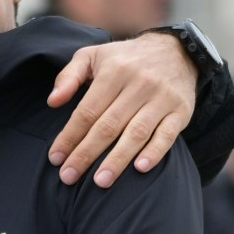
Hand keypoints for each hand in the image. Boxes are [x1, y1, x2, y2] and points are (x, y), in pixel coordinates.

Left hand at [44, 31, 196, 187]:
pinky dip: (155, 152)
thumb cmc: (125, 60)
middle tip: (69, 176)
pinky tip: (140, 168)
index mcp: (114, 72)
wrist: (176, 51)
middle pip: (108, 126)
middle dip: (86, 154)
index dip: (70, 136)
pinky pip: (167, 135)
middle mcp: (139, 84)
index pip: (88, 111)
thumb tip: (52, 102)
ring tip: (100, 182)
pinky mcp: (180, 111)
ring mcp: (162, 98)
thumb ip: (69, 76)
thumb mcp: (93, 56)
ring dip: (117, 160)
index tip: (56, 158)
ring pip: (136, 133)